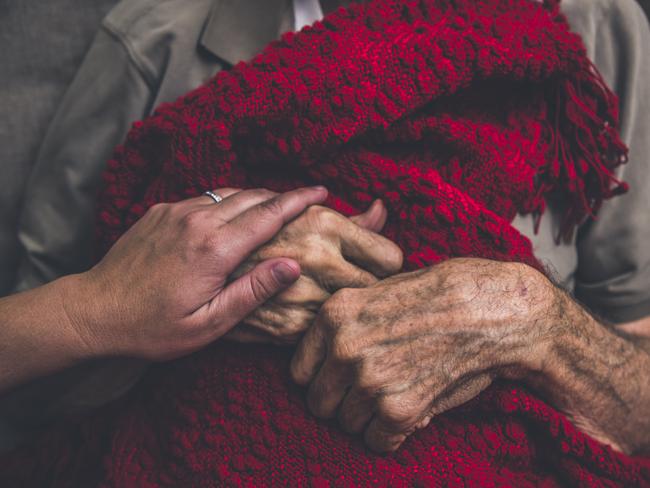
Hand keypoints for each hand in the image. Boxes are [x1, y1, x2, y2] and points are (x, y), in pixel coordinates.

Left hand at [62, 186, 327, 360]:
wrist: (94, 310)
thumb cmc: (152, 326)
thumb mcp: (208, 323)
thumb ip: (252, 292)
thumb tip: (292, 265)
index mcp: (215, 248)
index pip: (269, 214)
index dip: (299, 199)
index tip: (322, 191)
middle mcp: (197, 219)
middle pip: (252, 196)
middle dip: (282, 196)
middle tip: (304, 201)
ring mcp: (176, 211)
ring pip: (228, 193)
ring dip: (255, 198)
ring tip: (273, 209)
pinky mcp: (160, 210)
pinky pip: (204, 198)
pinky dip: (226, 202)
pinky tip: (230, 218)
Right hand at [226, 201, 403, 343]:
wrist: (204, 270)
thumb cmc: (263, 238)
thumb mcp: (304, 219)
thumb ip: (350, 221)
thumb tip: (382, 209)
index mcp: (325, 225)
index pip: (391, 258)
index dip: (383, 263)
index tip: (372, 265)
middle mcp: (318, 259)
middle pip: (378, 288)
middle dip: (370, 286)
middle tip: (355, 282)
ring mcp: (304, 296)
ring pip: (355, 313)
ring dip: (348, 307)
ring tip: (329, 294)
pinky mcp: (290, 327)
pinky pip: (327, 330)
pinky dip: (323, 324)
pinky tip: (308, 310)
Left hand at [291, 258, 554, 451]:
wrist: (489, 309)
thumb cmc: (438, 297)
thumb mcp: (379, 292)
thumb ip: (346, 324)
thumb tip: (326, 364)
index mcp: (334, 315)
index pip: (298, 372)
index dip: (320, 379)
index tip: (340, 379)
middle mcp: (343, 348)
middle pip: (318, 403)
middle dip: (341, 402)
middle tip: (370, 392)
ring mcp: (369, 380)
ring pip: (346, 424)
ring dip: (368, 417)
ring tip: (396, 394)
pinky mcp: (398, 409)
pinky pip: (378, 441)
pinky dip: (393, 433)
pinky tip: (412, 408)